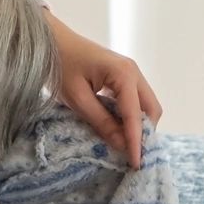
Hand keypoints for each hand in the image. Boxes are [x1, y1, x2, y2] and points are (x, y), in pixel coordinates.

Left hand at [47, 11, 161, 168]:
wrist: (52, 40)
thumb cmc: (60, 65)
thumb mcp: (77, 98)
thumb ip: (101, 121)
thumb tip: (122, 144)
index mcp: (123, 74)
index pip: (135, 115)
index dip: (136, 141)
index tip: (135, 163)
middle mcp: (133, 72)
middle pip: (151, 109)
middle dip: (144, 133)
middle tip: (130, 156)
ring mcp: (130, 72)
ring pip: (145, 105)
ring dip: (138, 125)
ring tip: (124, 145)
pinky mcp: (122, 76)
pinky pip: (134, 100)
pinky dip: (130, 116)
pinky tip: (117, 128)